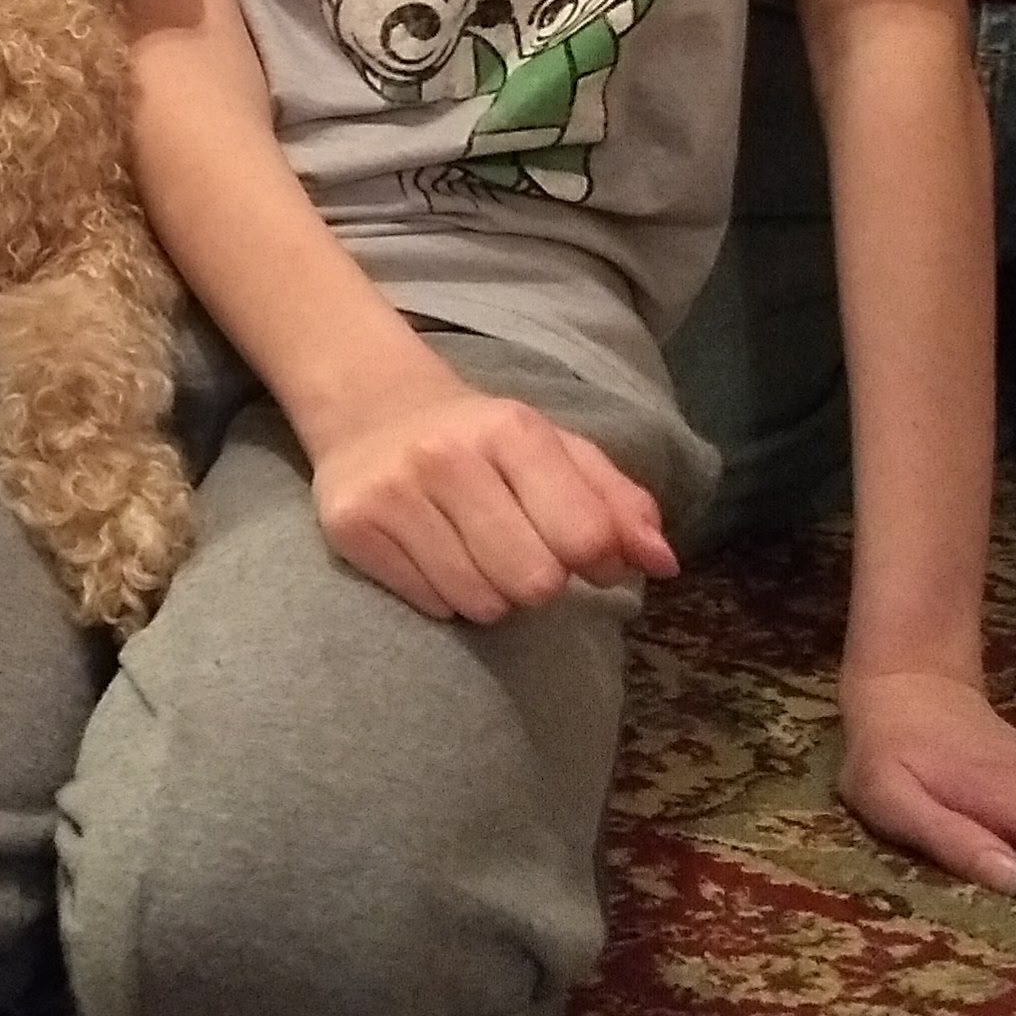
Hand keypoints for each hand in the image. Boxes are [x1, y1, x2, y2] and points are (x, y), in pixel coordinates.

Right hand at [310, 383, 678, 622]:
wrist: (372, 410)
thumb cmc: (483, 442)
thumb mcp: (559, 452)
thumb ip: (619, 504)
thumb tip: (663, 563)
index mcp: (512, 430)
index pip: (582, 537)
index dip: (593, 561)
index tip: (579, 551)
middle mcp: (448, 455)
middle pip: (533, 582)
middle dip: (538, 583)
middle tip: (518, 552)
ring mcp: (394, 492)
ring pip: (480, 602)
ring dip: (490, 594)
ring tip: (473, 553)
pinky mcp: (351, 528)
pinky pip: (431, 605)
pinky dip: (443, 596)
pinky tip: (433, 556)